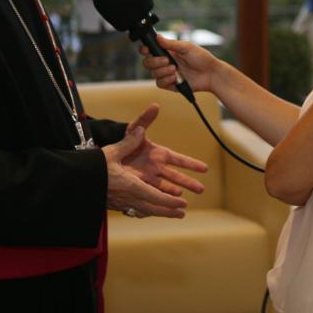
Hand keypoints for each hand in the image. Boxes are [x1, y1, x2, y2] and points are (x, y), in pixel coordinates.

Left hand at [103, 104, 207, 218]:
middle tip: (201, 189)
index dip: (191, 164)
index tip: (205, 169)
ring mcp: (149, 178)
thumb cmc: (123, 137)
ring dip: (174, 194)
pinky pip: (152, 195)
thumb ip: (145, 119)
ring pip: (166, 188)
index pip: (178, 159)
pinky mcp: (140, 185)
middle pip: (176, 177)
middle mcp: (156, 167)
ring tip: (183, 201)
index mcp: (159, 154)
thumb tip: (154, 106)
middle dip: (189, 183)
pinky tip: (166, 207)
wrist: (108, 152)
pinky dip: (159, 200)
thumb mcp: (134, 128)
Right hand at [142, 34, 221, 93]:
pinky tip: (175, 78)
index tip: (146, 50)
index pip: (149, 50)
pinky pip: (160, 83)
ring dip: (163, 71)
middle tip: (167, 60)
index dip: (144, 50)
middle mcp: (164, 62)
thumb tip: (158, 36)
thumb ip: (171, 44)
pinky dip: (166, 80)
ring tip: (175, 69)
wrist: (211, 74)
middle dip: (155, 62)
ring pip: (153, 74)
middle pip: (147, 63)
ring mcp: (166, 73)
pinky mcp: (170, 84)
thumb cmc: (202, 58)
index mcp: (167, 51)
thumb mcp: (187, 47)